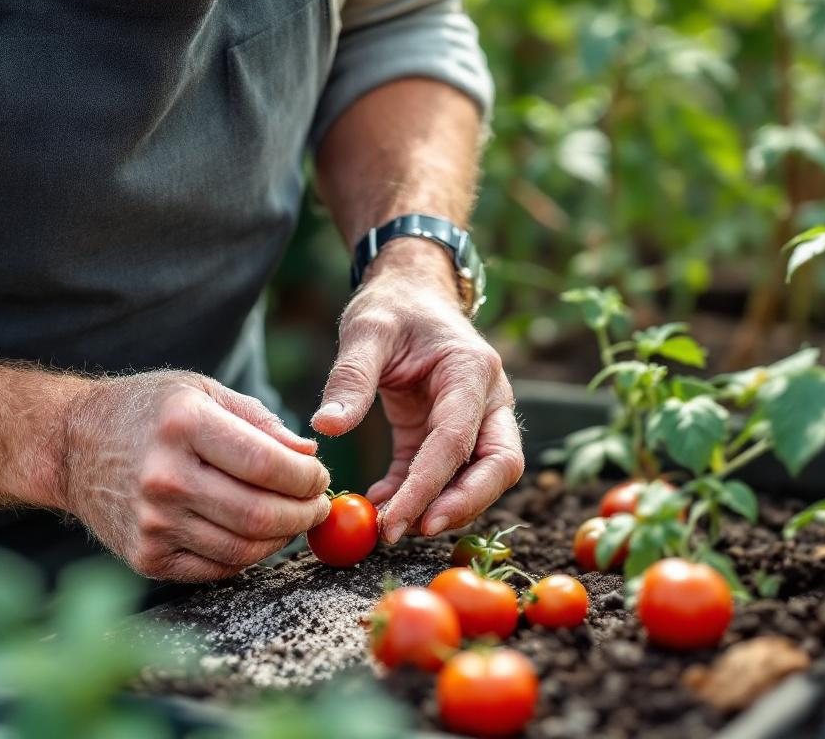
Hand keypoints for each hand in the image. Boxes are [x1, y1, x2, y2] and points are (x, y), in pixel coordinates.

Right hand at [53, 371, 330, 581]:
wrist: (71, 447)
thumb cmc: (146, 412)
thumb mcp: (201, 392)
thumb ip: (260, 423)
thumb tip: (309, 457)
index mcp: (183, 425)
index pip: (268, 464)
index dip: (307, 478)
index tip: (319, 477)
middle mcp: (164, 476)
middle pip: (260, 514)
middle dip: (304, 514)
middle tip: (317, 506)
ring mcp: (152, 522)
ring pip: (243, 548)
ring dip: (281, 539)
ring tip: (292, 520)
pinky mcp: (145, 557)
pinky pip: (217, 568)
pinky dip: (247, 555)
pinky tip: (253, 535)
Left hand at [312, 241, 523, 542]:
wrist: (409, 291)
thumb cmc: (392, 306)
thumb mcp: (366, 330)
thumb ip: (351, 377)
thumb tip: (326, 428)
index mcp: (471, 371)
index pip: (458, 440)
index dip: (430, 486)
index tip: (395, 520)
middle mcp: (488, 397)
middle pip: (498, 466)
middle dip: (461, 506)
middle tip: (408, 533)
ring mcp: (476, 417)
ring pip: (482, 476)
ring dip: (443, 506)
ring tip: (389, 525)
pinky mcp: (449, 432)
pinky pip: (444, 473)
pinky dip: (417, 494)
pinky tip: (379, 503)